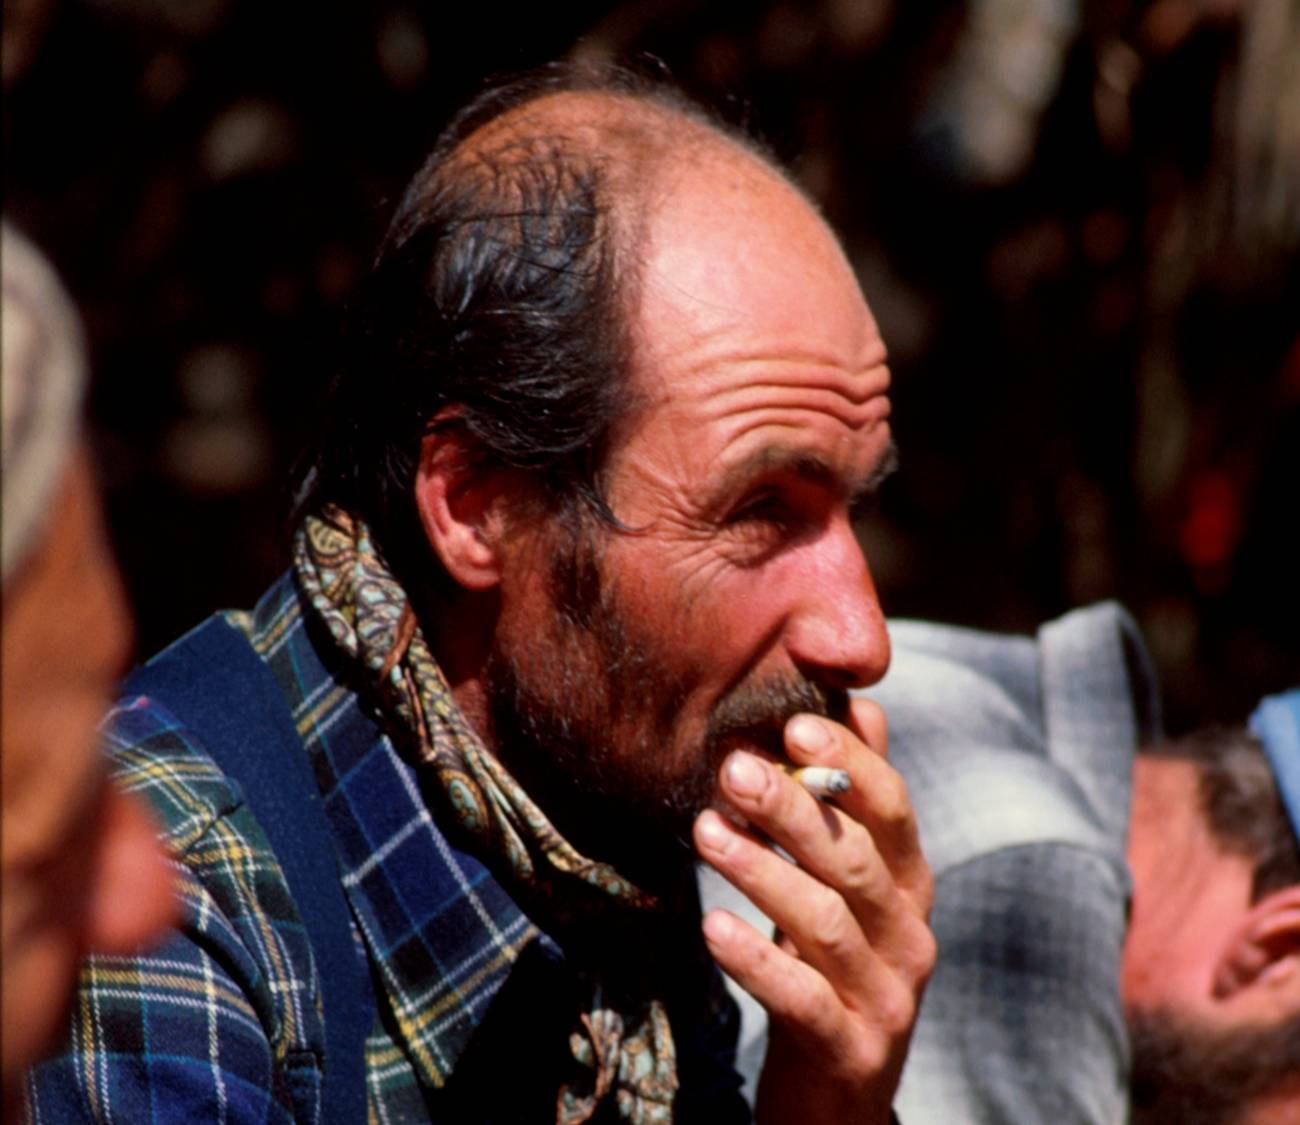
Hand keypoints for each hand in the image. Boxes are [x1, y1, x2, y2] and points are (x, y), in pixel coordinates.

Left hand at [693, 697, 934, 1123]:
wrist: (839, 1091)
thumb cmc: (832, 961)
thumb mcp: (850, 882)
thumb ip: (854, 802)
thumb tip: (862, 704)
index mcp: (909, 881)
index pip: (890, 808)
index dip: (848, 762)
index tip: (793, 723)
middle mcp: (910, 933)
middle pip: (855, 859)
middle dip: (794, 808)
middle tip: (733, 771)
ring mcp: (887, 995)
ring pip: (825, 922)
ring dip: (762, 873)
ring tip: (704, 833)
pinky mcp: (852, 1049)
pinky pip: (803, 999)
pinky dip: (757, 960)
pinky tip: (712, 927)